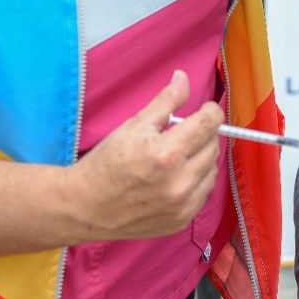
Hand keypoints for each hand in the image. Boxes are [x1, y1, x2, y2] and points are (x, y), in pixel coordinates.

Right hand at [68, 70, 221, 240]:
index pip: (209, 124)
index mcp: (167, 153)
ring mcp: (182, 205)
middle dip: (202, 134)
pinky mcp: (182, 220)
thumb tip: (184, 77)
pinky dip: (197, 180)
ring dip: (202, 158)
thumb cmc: (107, 163)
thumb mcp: (133, 126)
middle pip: (213, 146)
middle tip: (183, 133)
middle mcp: (179, 181)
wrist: (86, 207)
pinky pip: (204, 192)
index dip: (210, 111)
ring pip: (212, 170)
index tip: (204, 110)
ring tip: (178, 156)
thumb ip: (165, 102)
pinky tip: (177, 177)